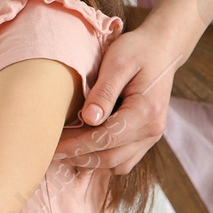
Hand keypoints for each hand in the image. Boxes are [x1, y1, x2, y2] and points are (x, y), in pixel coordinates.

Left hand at [56, 20, 189, 174]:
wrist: (162, 48)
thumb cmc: (137, 50)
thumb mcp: (117, 63)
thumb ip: (104, 92)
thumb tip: (89, 119)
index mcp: (146, 112)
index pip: (106, 138)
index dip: (77, 146)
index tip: (53, 147)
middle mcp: (152, 130)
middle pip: (111, 157)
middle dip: (79, 157)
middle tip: (50, 153)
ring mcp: (151, 135)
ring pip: (118, 163)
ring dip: (90, 163)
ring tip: (63, 155)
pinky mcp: (146, 135)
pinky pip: (124, 159)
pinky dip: (103, 160)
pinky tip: (82, 153)